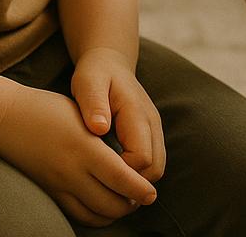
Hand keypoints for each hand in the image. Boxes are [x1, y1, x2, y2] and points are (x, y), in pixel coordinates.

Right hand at [0, 83, 156, 226]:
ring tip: (125, 201)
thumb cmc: (47, 108)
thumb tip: (130, 158)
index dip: (140, 189)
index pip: (120, 177)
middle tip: (142, 196)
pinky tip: (102, 205)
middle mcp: (72, 171)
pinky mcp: (50, 193)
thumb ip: (104, 136)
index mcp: (84, 146)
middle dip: (131, 204)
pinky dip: (95, 216)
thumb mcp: (80, 113)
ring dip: (114, 213)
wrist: (7, 119)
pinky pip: (78, 215)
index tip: (151, 192)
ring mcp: (59, 185)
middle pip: (111, 203)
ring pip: (95, 215)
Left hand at [71, 47, 165, 184]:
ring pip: (157, 169)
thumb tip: (99, 128)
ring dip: (137, 180)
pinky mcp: (152, 134)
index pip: (142, 158)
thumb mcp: (87, 82)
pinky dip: (138, 173)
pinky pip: (153, 163)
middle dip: (132, 183)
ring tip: (109, 180)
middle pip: (155, 169)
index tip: (100, 171)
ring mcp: (155, 129)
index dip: (123, 172)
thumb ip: (94, 104)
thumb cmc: (96, 73)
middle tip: (104, 182)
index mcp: (137, 112)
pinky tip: (115, 171)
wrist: (110, 62)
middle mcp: (152, 123)